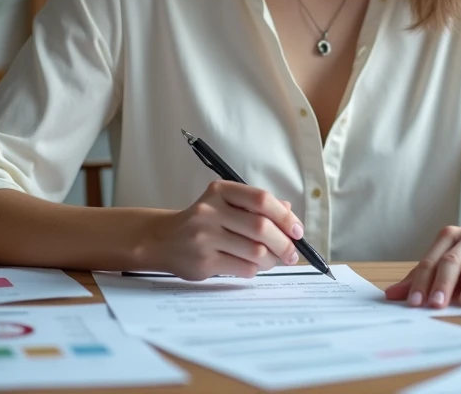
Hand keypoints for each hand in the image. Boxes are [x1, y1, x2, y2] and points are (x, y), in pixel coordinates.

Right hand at [149, 181, 304, 279]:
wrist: (163, 240)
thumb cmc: (202, 222)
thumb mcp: (225, 204)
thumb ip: (256, 206)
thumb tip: (289, 213)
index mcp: (220, 191)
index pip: (261, 199)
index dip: (285, 216)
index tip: (297, 231)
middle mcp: (210, 210)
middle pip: (261, 227)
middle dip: (284, 243)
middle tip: (292, 253)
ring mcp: (205, 236)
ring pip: (255, 251)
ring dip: (272, 259)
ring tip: (274, 261)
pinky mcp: (204, 261)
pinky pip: (243, 268)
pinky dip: (255, 269)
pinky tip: (253, 267)